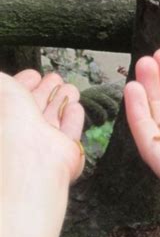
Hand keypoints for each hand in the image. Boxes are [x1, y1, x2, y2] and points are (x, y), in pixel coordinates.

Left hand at [1, 70, 84, 236]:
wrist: (31, 161)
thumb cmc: (10, 127)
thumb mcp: (4, 90)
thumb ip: (5, 82)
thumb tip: (4, 78)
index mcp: (7, 118)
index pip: (14, 98)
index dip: (24, 83)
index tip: (33, 75)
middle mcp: (20, 133)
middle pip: (35, 107)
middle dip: (46, 90)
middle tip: (54, 78)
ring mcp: (42, 144)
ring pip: (54, 116)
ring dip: (63, 99)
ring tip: (68, 87)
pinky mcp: (64, 153)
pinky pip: (71, 131)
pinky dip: (74, 117)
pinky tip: (75, 106)